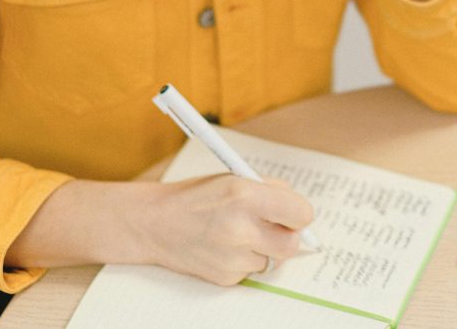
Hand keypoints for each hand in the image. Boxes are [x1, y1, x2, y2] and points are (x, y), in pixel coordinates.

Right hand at [136, 175, 314, 285]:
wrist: (155, 223)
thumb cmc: (197, 197)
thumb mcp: (234, 178)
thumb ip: (270, 190)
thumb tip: (298, 209)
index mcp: (246, 196)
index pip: (301, 213)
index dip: (299, 213)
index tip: (293, 213)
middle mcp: (241, 229)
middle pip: (291, 245)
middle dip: (286, 236)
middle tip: (273, 227)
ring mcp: (232, 257)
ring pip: (271, 259)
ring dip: (262, 248)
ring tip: (235, 233)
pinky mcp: (225, 277)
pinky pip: (251, 271)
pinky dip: (243, 260)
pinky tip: (223, 246)